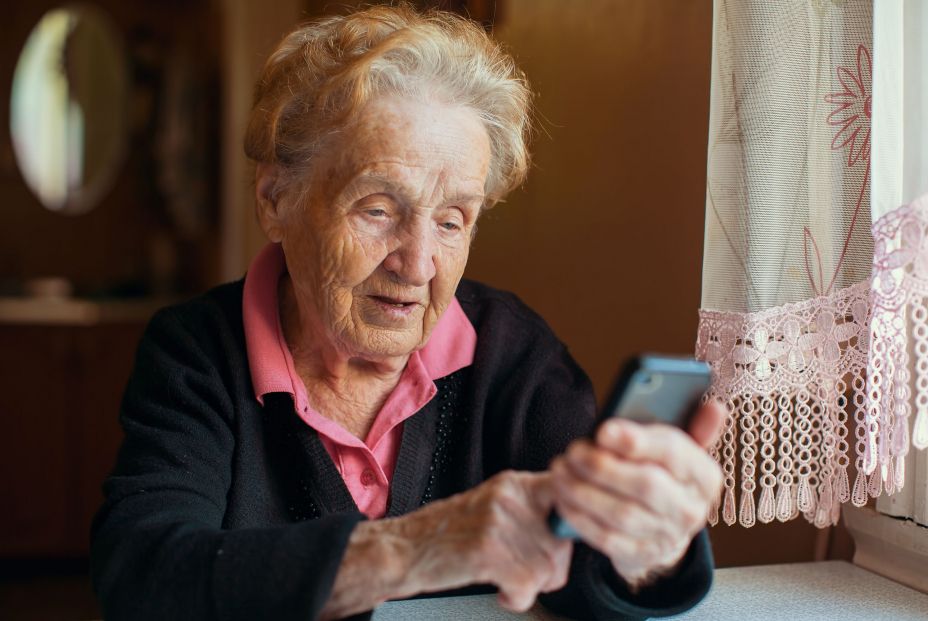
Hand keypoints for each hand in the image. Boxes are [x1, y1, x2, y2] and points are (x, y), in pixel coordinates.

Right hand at [321, 470, 572, 618]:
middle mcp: (510, 497)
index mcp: (514, 483)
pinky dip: (516, 598)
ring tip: (504, 578)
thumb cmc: (450, 535)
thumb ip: (534, 510)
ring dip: (530, 585)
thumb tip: (576, 526)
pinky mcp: (488, 551)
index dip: (573, 524)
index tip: (564, 540)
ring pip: (548, 569)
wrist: (404, 550)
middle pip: (563, 543)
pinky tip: (499, 591)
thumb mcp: (495, 506)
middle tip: (523, 571)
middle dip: (550, 568)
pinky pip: (528, 587)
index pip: (568, 495)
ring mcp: (499, 522)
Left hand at [549, 400, 725, 587]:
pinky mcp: (640, 554)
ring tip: (559, 469)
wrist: (665, 528)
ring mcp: (667, 536)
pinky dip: (580, 518)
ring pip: (622, 514)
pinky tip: (562, 498)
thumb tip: (714, 406)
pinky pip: (607, 539)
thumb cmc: (665, 475)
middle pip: (646, 486)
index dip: (637, 441)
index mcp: (704, 475)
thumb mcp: (679, 451)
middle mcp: (690, 508)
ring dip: (584, 491)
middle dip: (603, 466)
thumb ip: (691, 427)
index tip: (603, 430)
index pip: (674, 453)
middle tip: (572, 450)